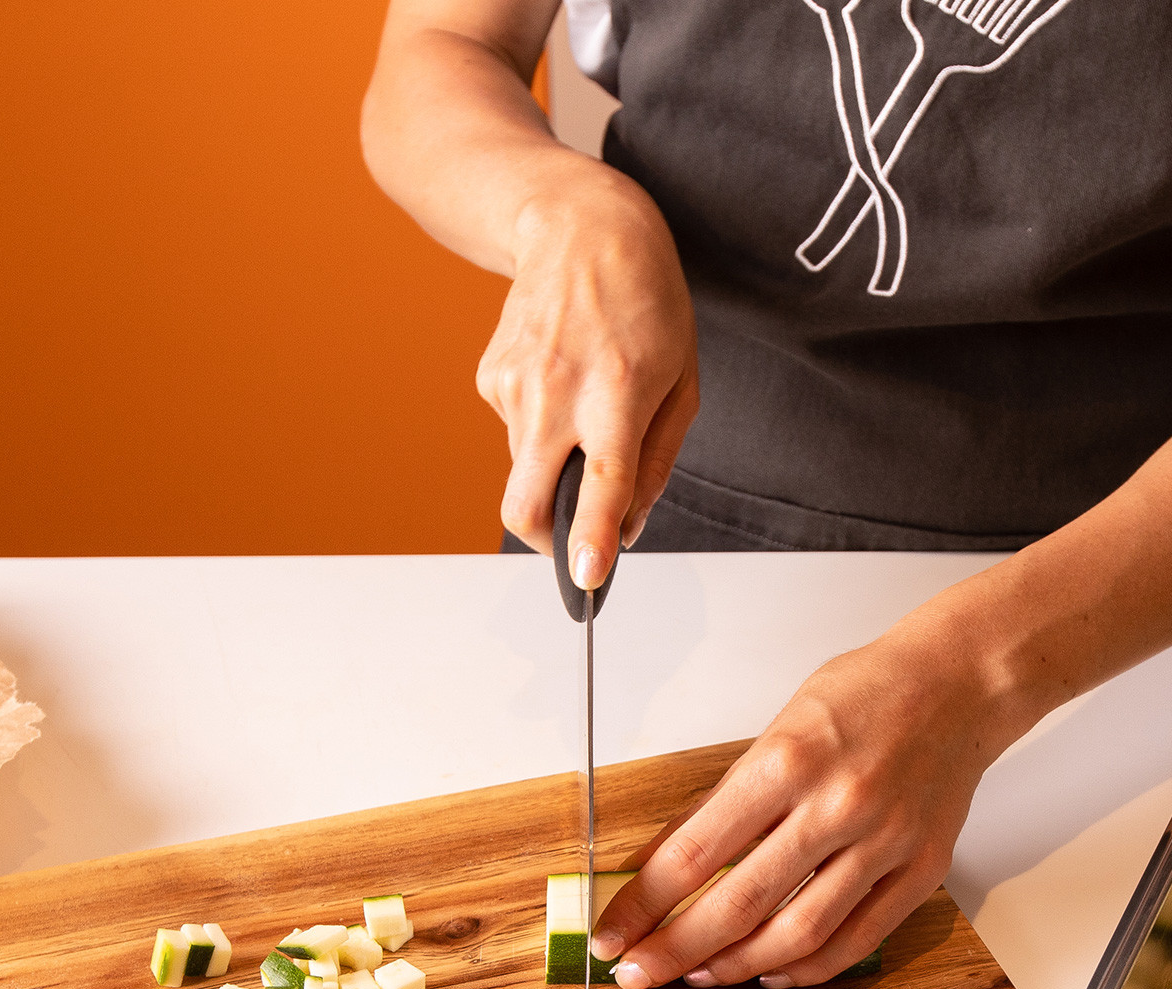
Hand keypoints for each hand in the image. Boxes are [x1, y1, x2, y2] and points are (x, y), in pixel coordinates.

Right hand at [478, 175, 698, 588]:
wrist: (581, 228)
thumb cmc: (645, 305)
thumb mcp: (681, 382)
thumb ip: (655, 463)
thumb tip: (627, 529)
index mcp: (617, 392)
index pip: (600, 480)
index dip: (590, 536)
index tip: (585, 577)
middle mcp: (557, 391)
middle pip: (525, 503)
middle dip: (544, 539)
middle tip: (572, 542)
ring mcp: (514, 384)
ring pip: (524, 470)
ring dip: (553, 465)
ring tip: (584, 408)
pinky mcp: (489, 378)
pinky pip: (514, 433)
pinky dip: (539, 429)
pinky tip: (560, 380)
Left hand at [589, 617, 1022, 988]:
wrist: (960, 684)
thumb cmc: (866, 694)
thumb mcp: (774, 730)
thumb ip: (719, 803)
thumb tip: (657, 862)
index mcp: (788, 761)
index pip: (695, 853)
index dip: (642, 905)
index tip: (612, 935)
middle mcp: (837, 805)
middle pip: (738, 904)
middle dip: (676, 951)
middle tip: (640, 974)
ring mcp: (884, 842)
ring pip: (798, 934)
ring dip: (737, 967)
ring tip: (701, 976)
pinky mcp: (920, 870)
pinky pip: (856, 940)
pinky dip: (807, 968)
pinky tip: (773, 970)